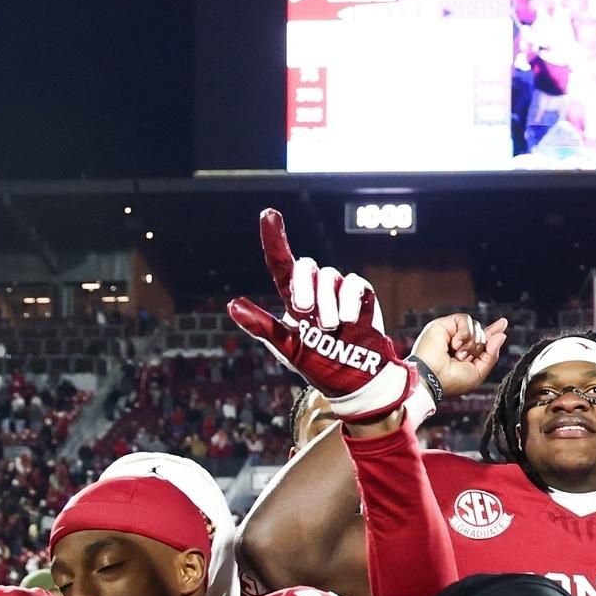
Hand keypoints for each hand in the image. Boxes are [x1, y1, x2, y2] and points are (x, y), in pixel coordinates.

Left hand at [228, 210, 410, 423]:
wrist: (357, 382)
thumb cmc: (320, 365)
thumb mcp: (288, 349)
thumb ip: (262, 326)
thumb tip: (232, 304)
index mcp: (294, 299)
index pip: (281, 263)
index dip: (275, 237)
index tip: (269, 213)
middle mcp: (316, 290)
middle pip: (305, 266)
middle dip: (304, 286)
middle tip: (304, 312)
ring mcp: (340, 291)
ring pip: (329, 276)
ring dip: (328, 303)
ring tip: (331, 327)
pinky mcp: (363, 296)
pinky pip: (354, 284)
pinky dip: (349, 303)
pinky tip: (350, 321)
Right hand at [411, 314, 509, 396]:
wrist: (432, 378)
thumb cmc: (451, 381)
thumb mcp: (478, 372)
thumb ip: (492, 355)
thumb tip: (502, 335)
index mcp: (466, 355)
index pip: (483, 340)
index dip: (493, 332)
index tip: (503, 323)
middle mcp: (458, 343)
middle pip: (482, 334)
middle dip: (478, 347)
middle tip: (463, 359)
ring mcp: (450, 333)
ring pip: (476, 326)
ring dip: (471, 342)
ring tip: (458, 354)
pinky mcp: (443, 324)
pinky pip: (466, 319)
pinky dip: (464, 332)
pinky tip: (455, 344)